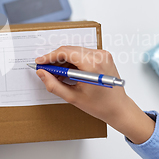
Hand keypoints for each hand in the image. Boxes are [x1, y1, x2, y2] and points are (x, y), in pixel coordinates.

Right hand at [35, 46, 154, 143]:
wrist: (119, 108)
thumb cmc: (100, 105)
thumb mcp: (72, 97)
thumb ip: (54, 84)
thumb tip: (42, 73)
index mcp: (92, 65)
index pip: (65, 52)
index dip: (49, 57)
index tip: (39, 63)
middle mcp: (99, 56)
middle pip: (69, 50)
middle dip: (55, 59)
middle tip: (45, 69)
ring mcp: (103, 54)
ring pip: (75, 51)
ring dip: (64, 61)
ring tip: (56, 74)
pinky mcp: (103, 56)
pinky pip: (82, 54)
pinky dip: (73, 61)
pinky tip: (68, 73)